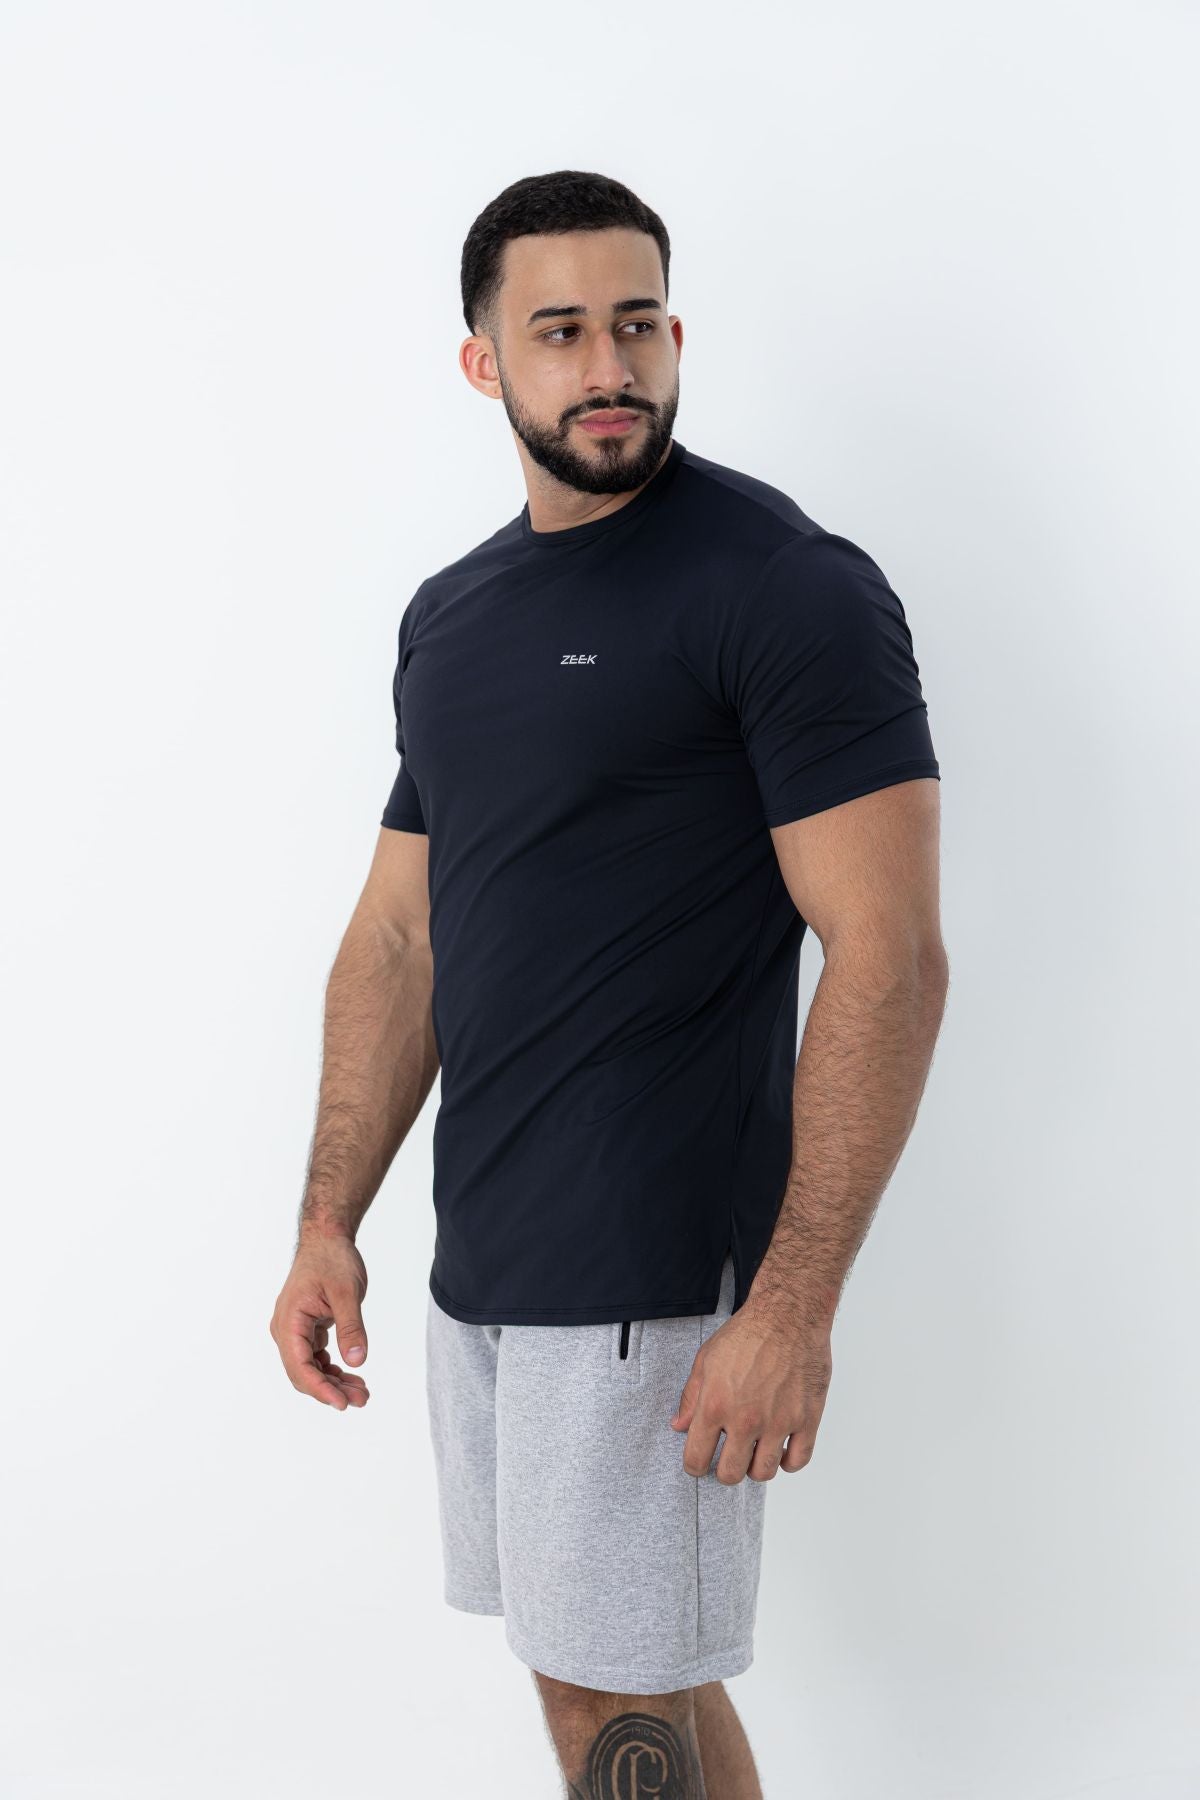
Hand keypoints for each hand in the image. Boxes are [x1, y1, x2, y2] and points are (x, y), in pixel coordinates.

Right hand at [269, 1233, 370, 1410]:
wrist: (327, 1238)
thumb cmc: (332, 1259)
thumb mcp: (347, 1292)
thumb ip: (351, 1327)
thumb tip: (356, 1361)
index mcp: (289, 1321)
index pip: (299, 1367)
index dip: (320, 1389)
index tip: (343, 1403)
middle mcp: (286, 1329)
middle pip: (303, 1372)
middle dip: (331, 1389)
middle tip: (362, 1399)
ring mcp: (295, 1330)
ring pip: (310, 1367)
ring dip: (334, 1381)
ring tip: (362, 1392)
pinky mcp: (306, 1329)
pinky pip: (315, 1357)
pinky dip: (332, 1368)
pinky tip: (352, 1375)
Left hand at [670, 1303, 831, 1483]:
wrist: (789, 1315)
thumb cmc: (748, 1333)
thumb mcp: (706, 1359)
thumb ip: (691, 1397)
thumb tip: (680, 1425)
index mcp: (715, 1405)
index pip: (696, 1458)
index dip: (695, 1466)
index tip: (700, 1463)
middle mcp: (745, 1419)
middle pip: (731, 1474)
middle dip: (725, 1470)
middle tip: (729, 1458)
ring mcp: (778, 1422)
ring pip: (764, 1472)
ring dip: (756, 1467)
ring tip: (755, 1451)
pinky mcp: (807, 1419)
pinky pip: (798, 1460)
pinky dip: (788, 1461)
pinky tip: (781, 1448)